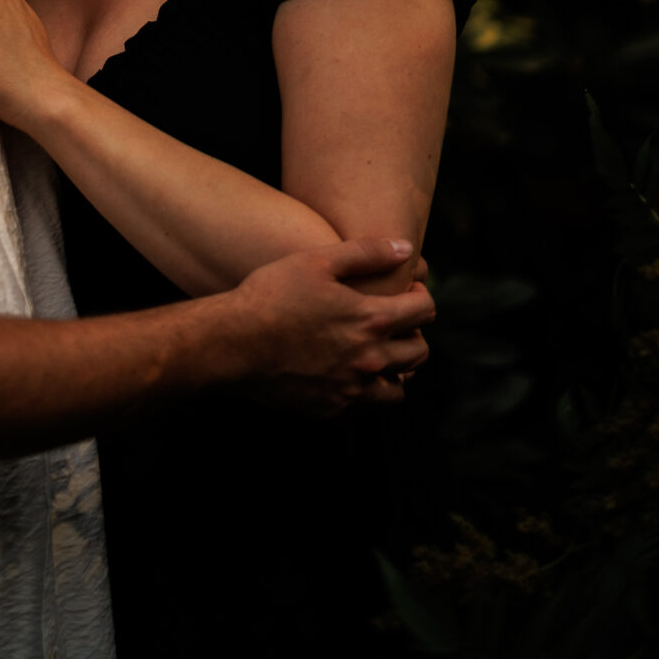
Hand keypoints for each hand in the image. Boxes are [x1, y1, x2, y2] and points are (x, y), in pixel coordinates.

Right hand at [223, 237, 434, 416]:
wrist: (233, 343)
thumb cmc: (272, 295)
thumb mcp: (317, 261)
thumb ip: (366, 252)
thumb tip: (406, 248)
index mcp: (371, 320)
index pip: (425, 311)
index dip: (421, 296)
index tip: (407, 290)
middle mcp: (370, 360)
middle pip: (420, 352)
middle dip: (415, 333)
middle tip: (394, 321)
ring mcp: (352, 391)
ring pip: (399, 389)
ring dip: (396, 370)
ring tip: (377, 352)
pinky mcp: (331, 410)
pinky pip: (365, 408)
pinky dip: (366, 393)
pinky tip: (347, 374)